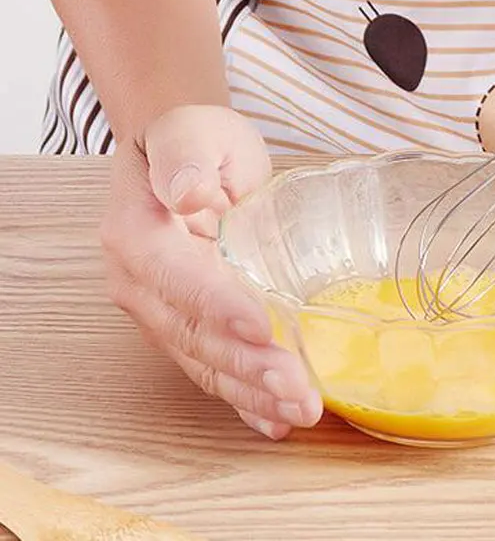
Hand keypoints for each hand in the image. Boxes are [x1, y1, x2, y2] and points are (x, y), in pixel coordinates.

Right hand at [100, 105, 322, 439]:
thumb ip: (186, 160)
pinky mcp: (188, 323)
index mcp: (136, 235)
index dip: (218, 305)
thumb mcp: (191, 133)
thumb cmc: (193, 138)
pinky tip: (275, 419)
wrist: (183, 153)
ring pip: (204, 359)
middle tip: (298, 390)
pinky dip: (243, 396)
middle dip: (247, 366)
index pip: (177, 278)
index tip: (261, 328)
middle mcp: (140, 283)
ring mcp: (162, 310)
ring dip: (251, 391)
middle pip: (193, 333)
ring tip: (300, 411)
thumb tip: (187, 193)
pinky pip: (213, 366)